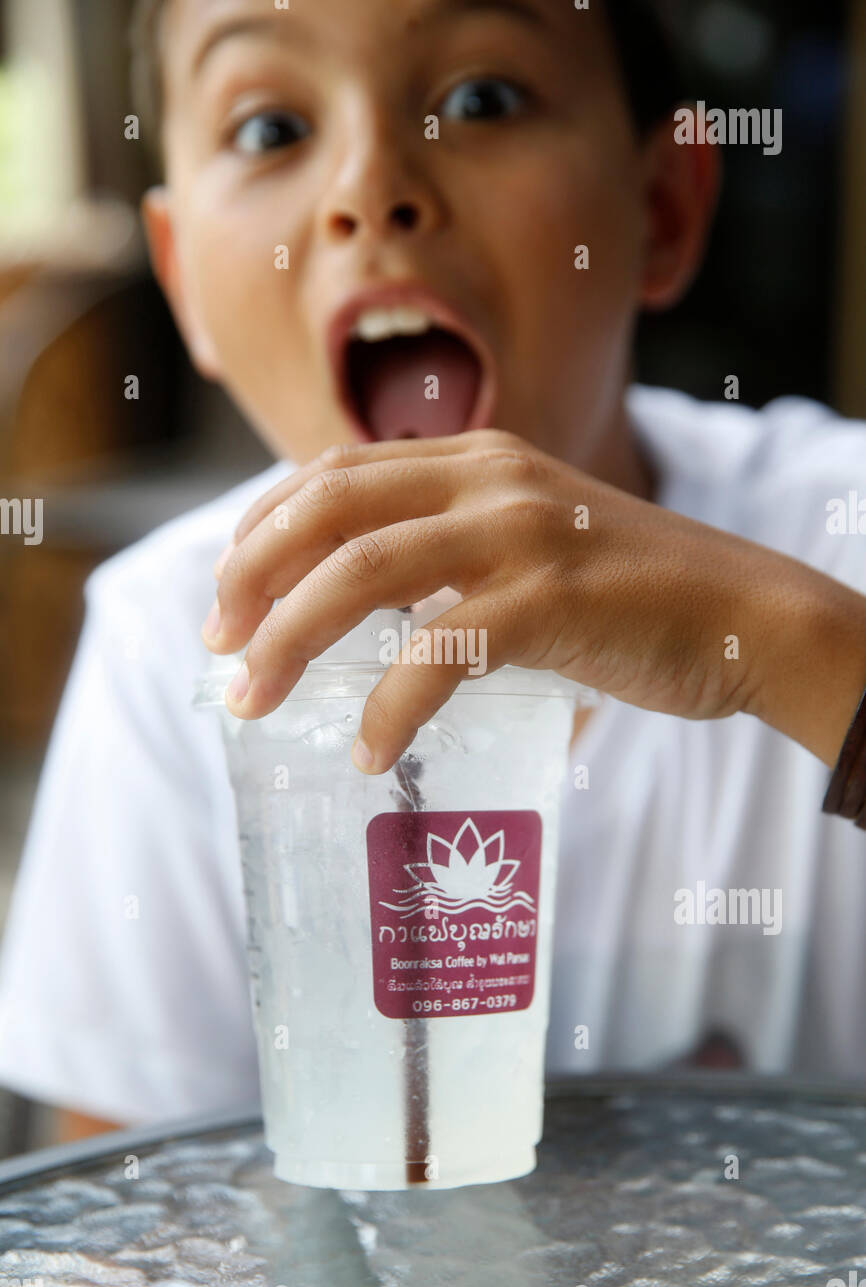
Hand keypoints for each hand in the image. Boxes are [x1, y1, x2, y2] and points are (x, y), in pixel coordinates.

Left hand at [202, 430, 865, 771]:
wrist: (747, 613)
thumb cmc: (633, 592)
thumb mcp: (531, 542)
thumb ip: (456, 553)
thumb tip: (367, 607)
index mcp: (478, 457)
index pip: (334, 472)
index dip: (262, 528)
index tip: (227, 592)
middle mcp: (490, 478)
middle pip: (328, 510)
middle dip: (252, 578)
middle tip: (218, 646)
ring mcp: (521, 534)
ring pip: (363, 571)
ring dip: (290, 639)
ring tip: (253, 699)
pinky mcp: (553, 600)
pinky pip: (439, 653)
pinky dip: (389, 707)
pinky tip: (367, 751)